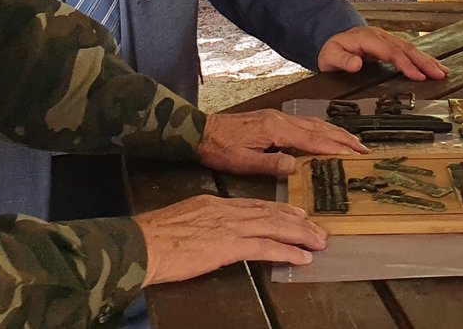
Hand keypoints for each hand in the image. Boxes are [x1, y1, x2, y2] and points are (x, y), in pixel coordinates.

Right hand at [137, 195, 326, 284]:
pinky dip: (287, 252)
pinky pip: (266, 247)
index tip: (297, 212)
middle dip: (298, 222)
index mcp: (215, 204)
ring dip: (300, 235)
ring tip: (318, 242)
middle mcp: (226, 211)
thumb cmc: (155, 236)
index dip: (279, 209)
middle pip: (271, 213)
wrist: (143, 243)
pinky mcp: (229, 246)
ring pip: (275, 227)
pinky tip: (301, 257)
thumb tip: (212, 232)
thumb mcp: (183, 220)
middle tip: (318, 229)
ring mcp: (229, 227)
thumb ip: (203, 223)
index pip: (255, 205)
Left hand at [197, 108, 365, 176]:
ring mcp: (278, 117)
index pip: (314, 139)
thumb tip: (296, 168)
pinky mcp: (273, 119)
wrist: (200, 130)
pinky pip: (304, 123)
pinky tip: (326, 136)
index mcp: (276, 129)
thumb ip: (271, 164)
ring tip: (352, 144)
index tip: (356, 154)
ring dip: (335, 133)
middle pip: (319, 128)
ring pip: (314, 123)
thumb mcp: (243, 162)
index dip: (337, 147)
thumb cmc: (219, 148)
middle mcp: (281, 120)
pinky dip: (321, 129)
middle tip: (364, 150)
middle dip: (343, 139)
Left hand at [316, 26, 448, 80]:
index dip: (406, 64)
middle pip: (406, 48)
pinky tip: (433, 65)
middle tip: (440, 74)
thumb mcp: (331, 56)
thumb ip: (343, 60)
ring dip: (427, 60)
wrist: (330, 39)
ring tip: (443, 71)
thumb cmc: (331, 50)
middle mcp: (381, 37)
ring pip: (411, 49)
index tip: (418, 76)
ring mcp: (386, 39)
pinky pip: (408, 51)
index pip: (391, 52)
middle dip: (424, 62)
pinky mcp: (389, 45)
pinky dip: (422, 58)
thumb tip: (357, 64)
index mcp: (369, 38)